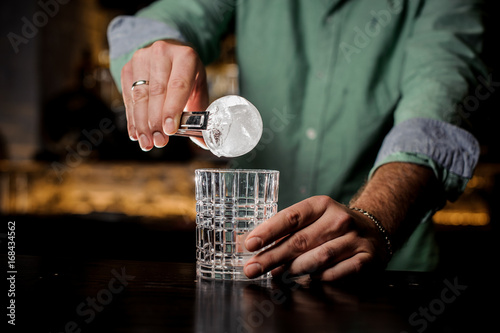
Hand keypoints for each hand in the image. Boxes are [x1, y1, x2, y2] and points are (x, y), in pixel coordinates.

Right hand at [121, 40, 207, 150]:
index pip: (178, 85)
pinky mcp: (128, 68)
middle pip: (156, 91)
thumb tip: (204, 142)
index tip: (170, 130)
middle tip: (159, 141)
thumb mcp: (198, 88)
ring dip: (142, 123)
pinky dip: (132, 118)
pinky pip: (128, 97)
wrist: (169, 55)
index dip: (172, 109)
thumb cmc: (187, 75)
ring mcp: (142, 59)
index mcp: (185, 56)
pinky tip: (136, 133)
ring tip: (147, 142)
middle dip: (156, 121)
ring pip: (139, 95)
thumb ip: (200, 113)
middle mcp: (162, 53)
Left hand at [243, 196, 387, 280]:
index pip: (291, 217)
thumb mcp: (310, 219)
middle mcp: (340, 219)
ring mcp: (354, 239)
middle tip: (252, 268)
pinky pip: (336, 273)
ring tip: (275, 274)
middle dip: (272, 257)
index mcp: (322, 204)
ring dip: (292, 269)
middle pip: (300, 241)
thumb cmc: (331, 226)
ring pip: (317, 258)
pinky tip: (307, 279)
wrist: (374, 230)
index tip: (250, 244)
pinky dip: (318, 278)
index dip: (268, 231)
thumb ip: (281, 231)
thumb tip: (243, 243)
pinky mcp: (366, 259)